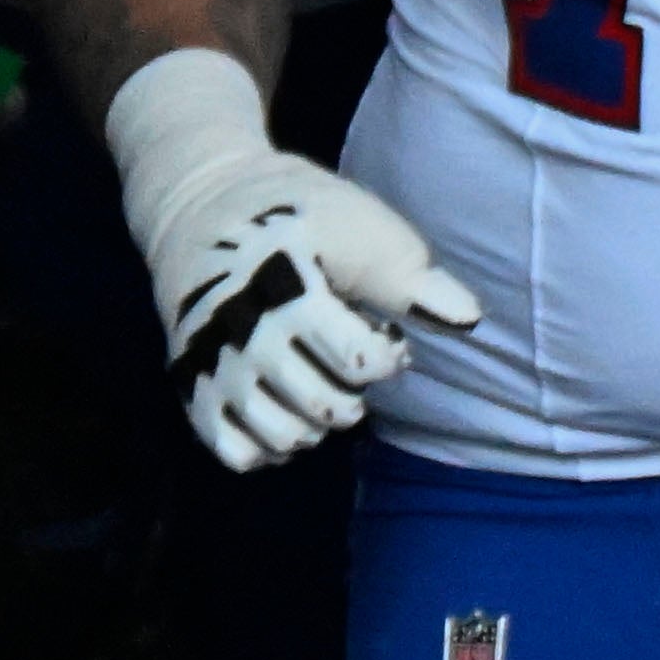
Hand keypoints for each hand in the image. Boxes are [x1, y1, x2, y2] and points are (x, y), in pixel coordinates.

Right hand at [110, 50, 477, 472]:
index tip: (382, 333)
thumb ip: (410, 280)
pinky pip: (236, 453)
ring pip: (286, 438)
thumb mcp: (360, 228)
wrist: (206, 206)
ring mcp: (212, 368)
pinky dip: (269, 446)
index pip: (360, 364)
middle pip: (330, 409)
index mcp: (291, 296)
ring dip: (318, 424)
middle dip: (357, 391)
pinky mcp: (191, 388)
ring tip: (318, 385)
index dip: (390, 357)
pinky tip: (285, 411)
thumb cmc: (301, 216)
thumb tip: (468, 319)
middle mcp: (245, 339)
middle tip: (348, 359)